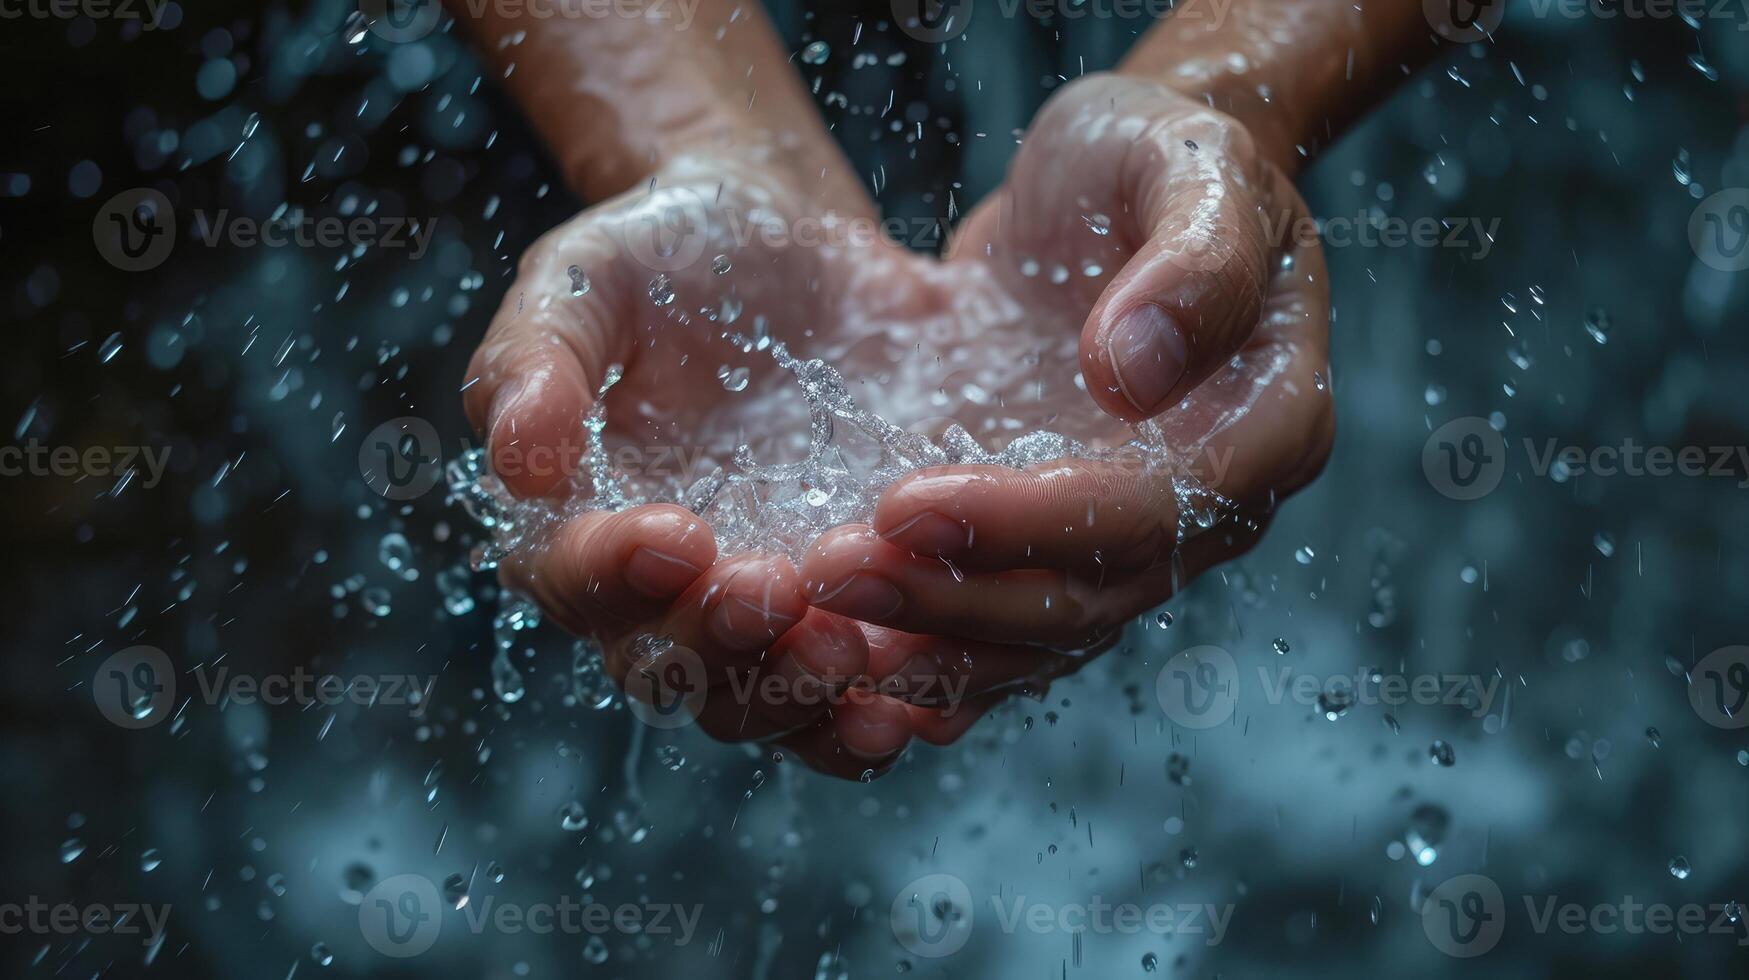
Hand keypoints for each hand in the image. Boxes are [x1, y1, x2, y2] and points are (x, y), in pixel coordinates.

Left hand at [795, 73, 1334, 745]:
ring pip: (1040, 632)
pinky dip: (926, 641)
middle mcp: (1212, 506)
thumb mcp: (1191, 163)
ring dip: (928, 633)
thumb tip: (1132, 377)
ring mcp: (1135, 534)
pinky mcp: (1056, 537)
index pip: (1162, 511)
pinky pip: (1000, 621)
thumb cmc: (1159, 155)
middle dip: (957, 597)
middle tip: (833, 572)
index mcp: (1270, 423)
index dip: (1036, 522)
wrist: (1111, 178)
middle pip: (1092, 596)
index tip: (907, 499)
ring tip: (818, 602)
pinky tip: (841, 637)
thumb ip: (1193, 261)